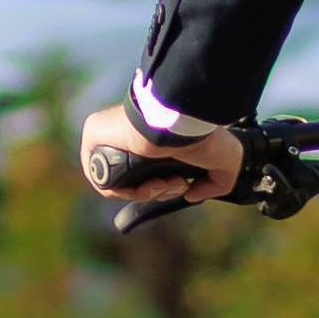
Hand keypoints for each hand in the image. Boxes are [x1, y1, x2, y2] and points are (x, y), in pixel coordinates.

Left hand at [74, 104, 243, 206]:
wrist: (182, 123)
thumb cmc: (205, 136)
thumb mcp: (224, 164)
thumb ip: (214, 184)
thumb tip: (192, 194)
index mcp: (154, 141)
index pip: (149, 174)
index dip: (165, 187)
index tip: (181, 185)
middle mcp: (132, 138)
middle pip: (136, 181)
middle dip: (159, 190)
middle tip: (176, 184)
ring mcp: (112, 138)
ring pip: (120, 183)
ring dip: (146, 193)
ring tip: (165, 183)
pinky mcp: (95, 135)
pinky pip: (102, 178)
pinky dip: (123, 191)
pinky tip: (146, 185)